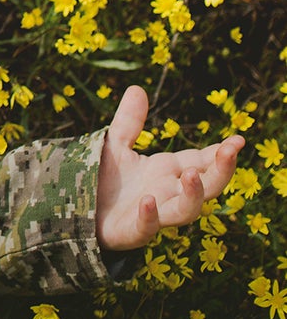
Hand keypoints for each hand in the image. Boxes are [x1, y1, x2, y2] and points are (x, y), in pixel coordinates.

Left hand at [96, 85, 244, 251]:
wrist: (80, 211)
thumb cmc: (104, 179)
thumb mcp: (115, 144)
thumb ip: (128, 121)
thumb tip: (137, 88)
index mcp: (167, 171)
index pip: (201, 161)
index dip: (220, 153)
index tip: (239, 140)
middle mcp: (167, 193)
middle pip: (204, 186)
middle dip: (220, 171)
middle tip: (230, 152)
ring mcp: (153, 214)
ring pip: (185, 211)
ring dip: (193, 196)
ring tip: (192, 174)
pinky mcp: (131, 231)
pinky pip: (145, 227)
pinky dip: (149, 217)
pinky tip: (148, 201)